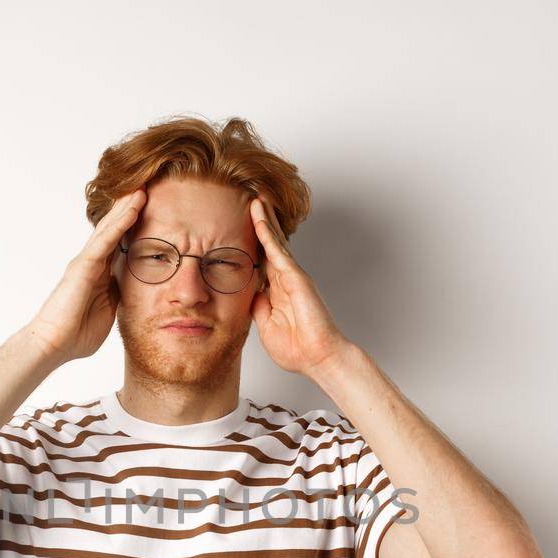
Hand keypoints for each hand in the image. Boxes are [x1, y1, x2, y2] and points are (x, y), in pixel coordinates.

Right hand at [25, 187, 145, 363]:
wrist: (54, 346)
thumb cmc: (76, 335)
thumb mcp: (108, 311)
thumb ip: (118, 295)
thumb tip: (134, 287)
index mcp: (98, 274)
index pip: (119, 243)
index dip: (132, 226)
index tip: (150, 210)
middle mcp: (91, 263)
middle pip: (113, 229)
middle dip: (129, 208)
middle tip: (146, 187)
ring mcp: (86, 262)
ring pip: (110, 228)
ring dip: (127, 208)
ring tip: (143, 188)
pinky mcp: (83, 267)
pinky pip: (106, 241)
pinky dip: (120, 223)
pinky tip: (133, 208)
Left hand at [249, 196, 352, 376]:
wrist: (318, 358)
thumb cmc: (297, 350)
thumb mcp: (266, 326)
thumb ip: (257, 307)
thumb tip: (246, 292)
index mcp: (278, 292)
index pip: (261, 262)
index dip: (251, 245)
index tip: (238, 231)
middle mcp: (286, 280)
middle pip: (270, 245)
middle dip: (261, 224)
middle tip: (250, 203)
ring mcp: (292, 277)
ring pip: (274, 242)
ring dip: (264, 220)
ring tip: (255, 199)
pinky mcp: (297, 278)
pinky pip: (278, 252)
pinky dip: (267, 234)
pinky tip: (259, 219)